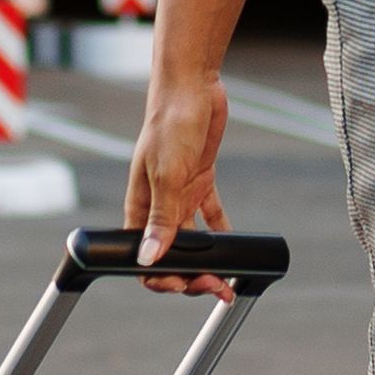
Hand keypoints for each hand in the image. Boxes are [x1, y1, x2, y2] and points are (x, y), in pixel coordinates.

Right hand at [126, 65, 233, 268]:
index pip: (142, 256)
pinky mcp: (200, 181)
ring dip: (207, 262)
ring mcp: (180, 194)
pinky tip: (234, 247)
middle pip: (170, 255)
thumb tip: (150, 259)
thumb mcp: (167, 173)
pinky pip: (211, 215)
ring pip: (191, 241)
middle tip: (216, 287)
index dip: (160, 278)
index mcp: (140, 207)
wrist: (191, 87)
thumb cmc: (169, 124)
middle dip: (190, 276)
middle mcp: (158, 205)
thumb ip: (161, 218)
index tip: (184, 286)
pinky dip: (222, 233)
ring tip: (226, 279)